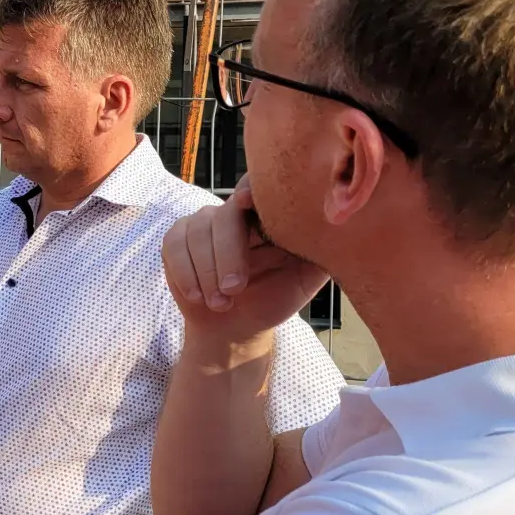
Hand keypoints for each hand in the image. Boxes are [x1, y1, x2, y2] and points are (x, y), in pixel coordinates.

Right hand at [161, 177, 328, 345]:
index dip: (251, 189)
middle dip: (227, 254)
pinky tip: (198, 296)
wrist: (235, 327)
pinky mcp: (176, 240)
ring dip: (206, 273)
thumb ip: (319, 253)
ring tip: (221, 304)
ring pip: (196, 234)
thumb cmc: (274, 299)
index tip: (248, 199)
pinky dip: (185, 273)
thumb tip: (341, 230)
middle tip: (235, 290)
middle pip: (224, 216)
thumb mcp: (304, 280)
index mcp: (265, 214)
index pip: (257, 188)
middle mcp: (231, 211)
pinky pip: (173, 247)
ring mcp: (201, 223)